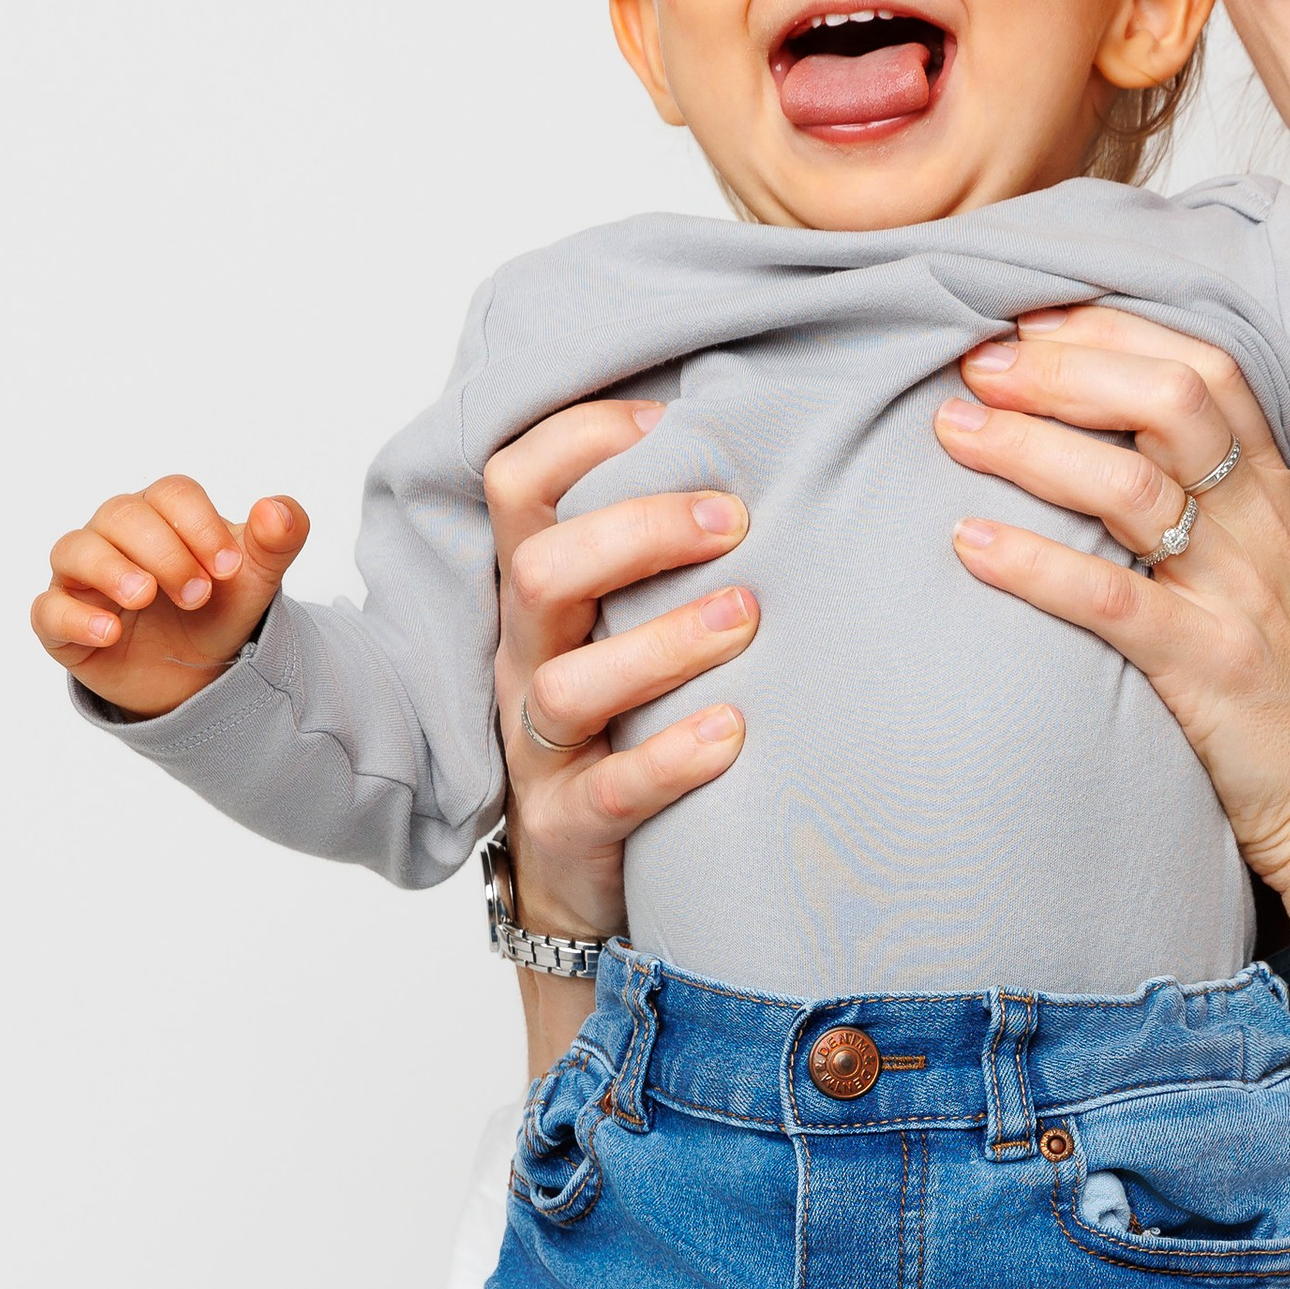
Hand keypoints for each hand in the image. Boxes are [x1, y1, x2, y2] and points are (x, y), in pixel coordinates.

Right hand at [31, 475, 309, 716]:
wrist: (196, 676)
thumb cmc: (217, 611)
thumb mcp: (255, 580)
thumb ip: (278, 540)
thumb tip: (277, 510)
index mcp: (163, 514)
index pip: (171, 494)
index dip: (200, 526)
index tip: (228, 569)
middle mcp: (114, 535)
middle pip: (121, 515)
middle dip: (164, 552)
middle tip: (198, 595)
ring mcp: (82, 577)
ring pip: (74, 550)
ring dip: (111, 569)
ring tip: (144, 596)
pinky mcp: (62, 623)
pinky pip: (48, 610)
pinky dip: (74, 618)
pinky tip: (109, 632)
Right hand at [483, 401, 756, 948]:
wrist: (580, 868)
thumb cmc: (626, 717)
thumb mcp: (626, 621)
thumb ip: (664, 551)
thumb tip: (771, 443)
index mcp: (538, 595)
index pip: (518, 486)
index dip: (580, 438)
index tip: (672, 420)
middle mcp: (526, 659)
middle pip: (539, 570)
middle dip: (636, 531)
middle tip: (735, 520)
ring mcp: (540, 748)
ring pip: (567, 685)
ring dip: (662, 643)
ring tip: (746, 618)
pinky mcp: (569, 825)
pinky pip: (610, 791)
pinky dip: (671, 758)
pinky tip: (734, 733)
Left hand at [936, 306, 1289, 906]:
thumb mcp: (1268, 578)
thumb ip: (1209, 510)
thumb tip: (1102, 453)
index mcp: (1273, 498)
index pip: (1203, 372)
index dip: (1112, 333)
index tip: (1028, 322)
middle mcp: (1260, 532)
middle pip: (1167, 404)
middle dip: (1064, 370)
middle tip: (975, 364)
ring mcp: (1239, 598)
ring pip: (1132, 488)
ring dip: (1030, 447)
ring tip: (953, 430)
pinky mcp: (1211, 671)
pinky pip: (1113, 603)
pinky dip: (1034, 566)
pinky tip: (970, 544)